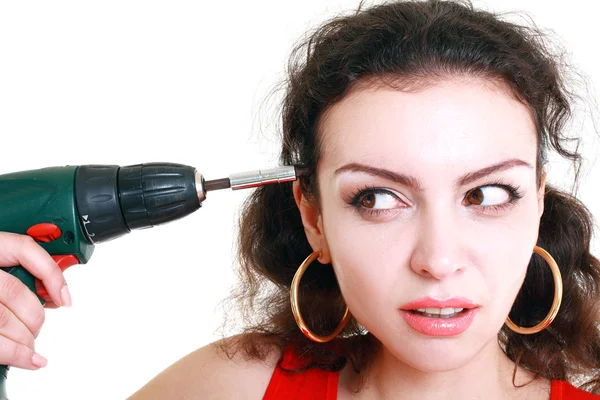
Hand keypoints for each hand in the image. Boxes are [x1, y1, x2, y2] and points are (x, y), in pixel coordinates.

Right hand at [0, 232, 70, 368]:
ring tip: (29, 348)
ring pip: (2, 319)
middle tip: (37, 329)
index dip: (51, 275)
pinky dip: (14, 355)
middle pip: (14, 290)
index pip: (23, 249)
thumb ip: (22, 272)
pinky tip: (27, 360)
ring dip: (24, 339)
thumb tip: (56, 295)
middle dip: (34, 316)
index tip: (65, 299)